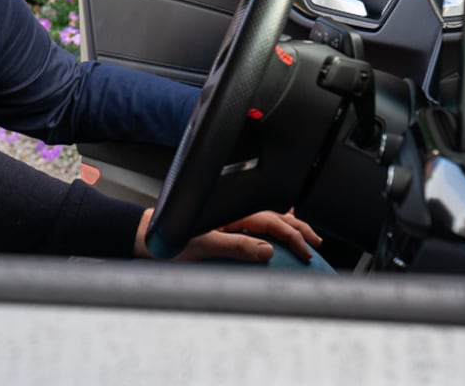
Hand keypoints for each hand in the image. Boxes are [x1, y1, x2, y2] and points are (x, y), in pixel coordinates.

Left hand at [133, 207, 322, 262]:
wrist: (148, 235)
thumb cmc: (170, 240)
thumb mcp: (203, 245)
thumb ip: (235, 246)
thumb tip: (267, 250)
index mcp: (232, 212)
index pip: (271, 221)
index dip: (293, 236)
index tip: (307, 252)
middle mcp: (232, 211)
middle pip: (273, 216)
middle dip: (298, 228)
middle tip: (317, 242)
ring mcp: (228, 217)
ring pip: (266, 218)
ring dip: (288, 225)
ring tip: (305, 234)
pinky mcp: (223, 224)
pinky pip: (253, 222)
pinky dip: (269, 223)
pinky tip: (276, 229)